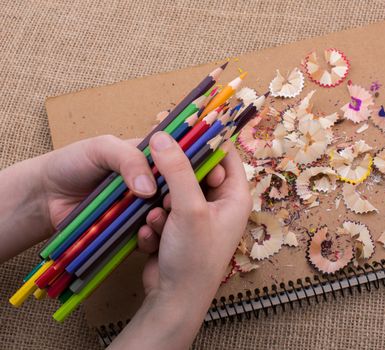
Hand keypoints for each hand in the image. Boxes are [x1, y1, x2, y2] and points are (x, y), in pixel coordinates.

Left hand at [0, 134, 225, 260]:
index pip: (181, 157)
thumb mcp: (102, 148)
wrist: (44, 198)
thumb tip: (149, 188)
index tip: (211, 175)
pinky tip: (145, 234)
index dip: (198, 164)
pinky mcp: (132, 227)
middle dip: (186, 196)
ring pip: (167, 212)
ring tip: (159, 219)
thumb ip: (128, 158)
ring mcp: (142, 206)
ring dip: (167, 217)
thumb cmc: (72, 164)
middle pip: (179, 188)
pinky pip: (149, 231)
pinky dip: (149, 234)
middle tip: (185, 203)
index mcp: (149, 157)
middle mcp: (151, 181)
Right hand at [110, 132, 251, 349]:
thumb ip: (178, 171)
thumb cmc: (194, 257)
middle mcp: (219, 204)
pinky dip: (154, 220)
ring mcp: (197, 216)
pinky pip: (162, 210)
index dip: (203, 138)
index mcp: (234, 196)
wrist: (173, 300)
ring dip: (160, 202)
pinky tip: (152, 237)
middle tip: (153, 162)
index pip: (223, 155)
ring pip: (173, 190)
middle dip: (173, 174)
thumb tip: (163, 136)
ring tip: (158, 219)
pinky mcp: (177, 228)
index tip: (178, 124)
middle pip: (194, 170)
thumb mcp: (189, 209)